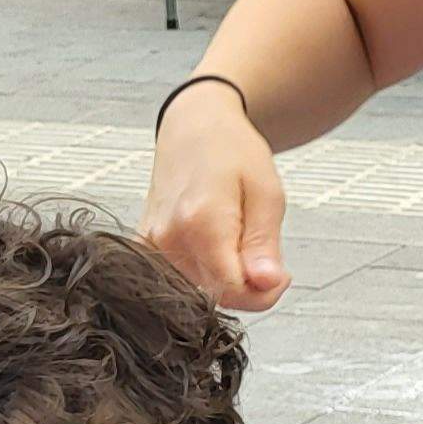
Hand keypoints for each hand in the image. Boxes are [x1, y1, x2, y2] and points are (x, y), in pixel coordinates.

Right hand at [145, 79, 292, 309]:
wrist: (193, 128)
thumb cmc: (234, 153)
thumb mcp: (267, 194)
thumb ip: (264, 246)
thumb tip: (267, 286)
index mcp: (200, 221)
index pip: (234, 291)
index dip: (264, 292)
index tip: (280, 272)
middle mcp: (168, 237)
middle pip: (216, 295)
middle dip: (247, 284)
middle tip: (262, 249)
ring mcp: (151, 243)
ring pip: (199, 291)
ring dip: (225, 277)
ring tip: (234, 237)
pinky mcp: (142, 247)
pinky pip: (178, 280)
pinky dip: (203, 272)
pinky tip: (213, 246)